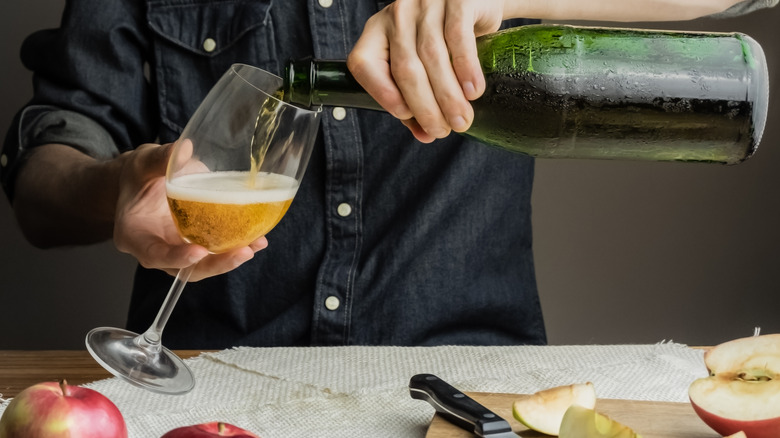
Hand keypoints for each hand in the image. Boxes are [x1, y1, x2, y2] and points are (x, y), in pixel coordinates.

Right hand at [112, 143, 266, 281]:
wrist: (145, 181)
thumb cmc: (139, 175)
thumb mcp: (143, 163)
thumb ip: (160, 159)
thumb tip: (184, 149)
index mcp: (135, 236)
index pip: (154, 255)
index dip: (176, 258)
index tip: (198, 252)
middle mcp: (158, 249)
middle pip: (187, 268)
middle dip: (216, 264)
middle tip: (242, 252)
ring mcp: (179, 249)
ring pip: (206, 264)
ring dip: (231, 258)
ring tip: (256, 245)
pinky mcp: (197, 243)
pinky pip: (218, 251)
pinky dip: (237, 247)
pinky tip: (259, 240)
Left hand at [347, 0, 507, 141]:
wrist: (477, 2)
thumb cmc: (444, 39)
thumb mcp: (422, 64)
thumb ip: (416, 99)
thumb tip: (425, 135)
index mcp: (377, 31)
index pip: (365, 64)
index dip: (382, 94)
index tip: (406, 115)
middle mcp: (398, 16)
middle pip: (405, 68)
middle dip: (425, 107)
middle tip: (443, 130)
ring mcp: (426, 4)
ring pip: (432, 57)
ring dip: (448, 96)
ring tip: (461, 120)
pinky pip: (458, 38)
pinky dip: (466, 69)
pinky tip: (473, 91)